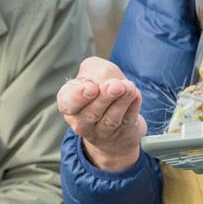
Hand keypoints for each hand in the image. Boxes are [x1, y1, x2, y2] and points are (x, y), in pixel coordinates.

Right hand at [57, 56, 145, 170]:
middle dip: (105, 98)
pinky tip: (136, 95)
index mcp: (68, 103)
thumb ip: (98, 71)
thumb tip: (111, 82)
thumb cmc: (99, 86)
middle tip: (115, 86)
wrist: (114, 112)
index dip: (79, 96)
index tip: (92, 88)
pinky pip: (127, 120)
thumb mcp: (93, 71)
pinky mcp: (123, 132)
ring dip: (121, 102)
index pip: (67, 103)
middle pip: (91, 113)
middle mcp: (82, 121)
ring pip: (110, 119)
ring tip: (129, 87)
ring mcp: (102, 131)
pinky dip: (133, 107)